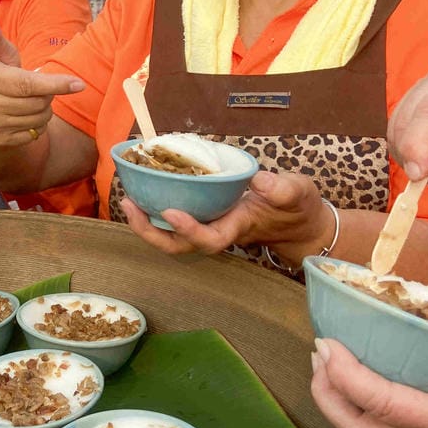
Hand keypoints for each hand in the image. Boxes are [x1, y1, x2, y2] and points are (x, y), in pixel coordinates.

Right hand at [0, 11, 84, 148]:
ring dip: (44, 107)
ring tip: (31, 97)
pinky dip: (38, 122)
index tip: (79, 84)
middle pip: (38, 102)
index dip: (55, 84)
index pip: (27, 84)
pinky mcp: (1, 140)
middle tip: (37, 84)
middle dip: (47, 92)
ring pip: (40, 118)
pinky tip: (25, 113)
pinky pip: (35, 132)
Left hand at [121, 169, 332, 258]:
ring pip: (173, 238)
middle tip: (130, 206)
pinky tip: (143, 193)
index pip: (211, 238)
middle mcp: (219, 231)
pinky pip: (176, 222)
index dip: (189, 230)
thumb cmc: (299, 208)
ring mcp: (211, 226)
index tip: (171, 211)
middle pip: (180, 247)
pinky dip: (156, 212)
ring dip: (148, 224)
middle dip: (152, 232)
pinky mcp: (207, 217)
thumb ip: (282, 188)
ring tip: (128, 200)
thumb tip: (259, 180)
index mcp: (239, 227)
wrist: (300, 223)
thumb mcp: (299, 193)